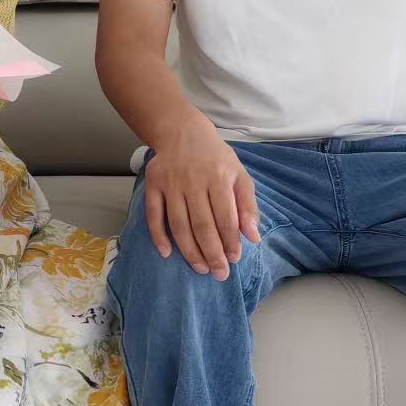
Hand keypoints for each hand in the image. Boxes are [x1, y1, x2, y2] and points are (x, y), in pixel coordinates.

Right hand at [142, 115, 259, 279]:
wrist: (181, 132)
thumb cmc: (215, 158)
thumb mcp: (239, 174)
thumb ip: (248, 206)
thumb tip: (253, 237)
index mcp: (219, 178)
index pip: (225, 217)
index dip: (230, 242)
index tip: (234, 259)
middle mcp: (194, 181)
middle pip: (202, 225)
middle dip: (212, 253)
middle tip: (218, 273)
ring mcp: (170, 184)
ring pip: (179, 224)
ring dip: (189, 250)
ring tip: (200, 268)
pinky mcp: (152, 185)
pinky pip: (153, 215)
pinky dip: (158, 235)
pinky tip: (167, 253)